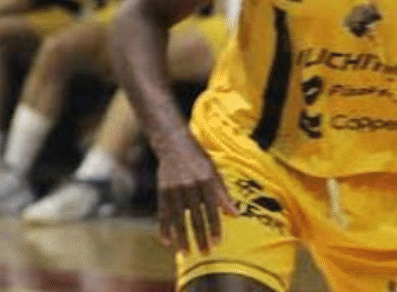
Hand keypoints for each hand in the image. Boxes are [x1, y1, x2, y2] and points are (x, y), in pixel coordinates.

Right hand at [154, 133, 236, 254]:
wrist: (173, 143)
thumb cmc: (199, 159)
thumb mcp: (215, 172)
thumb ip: (223, 194)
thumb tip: (235, 215)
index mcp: (207, 180)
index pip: (213, 209)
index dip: (215, 227)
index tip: (218, 243)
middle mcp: (190, 185)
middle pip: (195, 217)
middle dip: (200, 237)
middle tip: (205, 254)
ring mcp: (174, 188)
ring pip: (178, 219)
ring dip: (182, 238)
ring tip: (185, 254)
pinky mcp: (162, 191)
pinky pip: (163, 213)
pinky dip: (164, 228)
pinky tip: (167, 242)